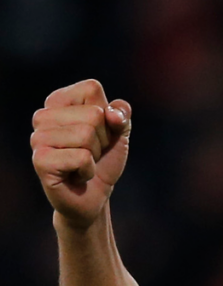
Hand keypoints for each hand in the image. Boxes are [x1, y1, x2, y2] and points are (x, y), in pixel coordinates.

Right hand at [31, 79, 132, 229]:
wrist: (93, 196)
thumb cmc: (102, 161)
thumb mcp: (119, 134)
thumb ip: (121, 115)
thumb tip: (113, 113)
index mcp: (58, 101)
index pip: (91, 88)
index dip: (107, 114)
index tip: (99, 134)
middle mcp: (42, 116)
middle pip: (93, 114)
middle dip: (102, 139)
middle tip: (91, 154)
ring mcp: (37, 138)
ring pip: (86, 135)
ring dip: (94, 156)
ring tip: (82, 164)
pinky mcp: (40, 160)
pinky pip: (81, 157)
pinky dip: (88, 170)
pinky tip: (77, 175)